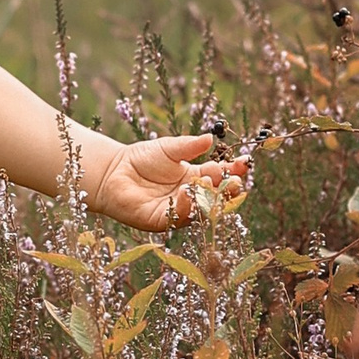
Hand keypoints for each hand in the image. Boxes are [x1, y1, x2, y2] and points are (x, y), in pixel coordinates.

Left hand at [86, 133, 250, 230]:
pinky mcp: (162, 220)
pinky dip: (185, 206)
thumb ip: (189, 146)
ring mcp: (178, 210)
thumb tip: (210, 138)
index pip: (219, 175)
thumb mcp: (169, 148)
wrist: (113, 171)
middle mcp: (190, 196)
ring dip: (209, 198)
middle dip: (227, 189)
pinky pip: (178, 217)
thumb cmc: (141, 158)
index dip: (232, 170)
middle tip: (235, 180)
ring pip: (200, 209)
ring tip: (212, 183)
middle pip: (215, 196)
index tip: (244, 163)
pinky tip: (187, 192)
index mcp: (195, 177)